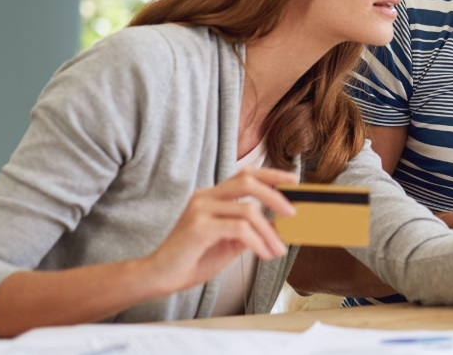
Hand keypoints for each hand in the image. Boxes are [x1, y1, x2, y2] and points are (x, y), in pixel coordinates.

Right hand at [141, 167, 296, 295]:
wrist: (159, 276)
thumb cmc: (191, 259)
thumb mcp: (228, 242)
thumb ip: (249, 230)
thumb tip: (277, 226)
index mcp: (211, 196)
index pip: (245, 175)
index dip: (271, 174)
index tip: (292, 181)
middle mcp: (205, 197)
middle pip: (248, 182)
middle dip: (275, 196)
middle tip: (292, 214)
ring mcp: (200, 209)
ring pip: (248, 210)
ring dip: (269, 231)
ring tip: (277, 249)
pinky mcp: (199, 227)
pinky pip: (239, 229)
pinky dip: (257, 242)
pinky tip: (263, 253)